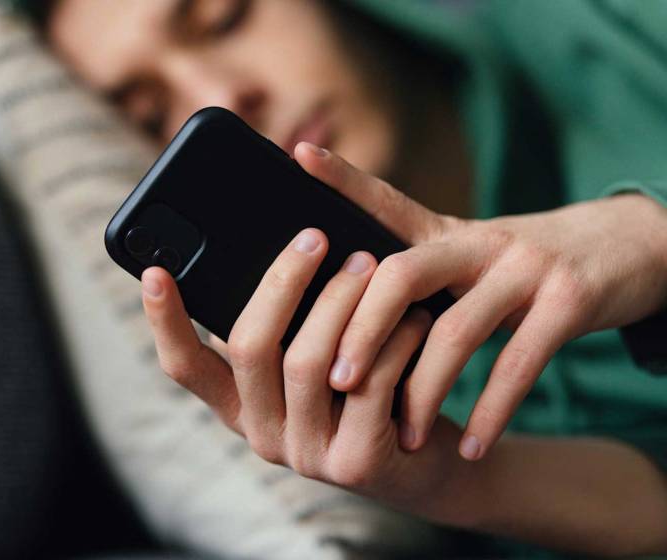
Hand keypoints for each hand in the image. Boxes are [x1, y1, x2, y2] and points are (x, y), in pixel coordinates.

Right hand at [140, 230, 468, 506]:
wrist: (427, 463)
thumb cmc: (367, 392)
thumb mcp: (319, 360)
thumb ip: (291, 326)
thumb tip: (280, 245)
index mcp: (240, 406)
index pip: (184, 366)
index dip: (165, 321)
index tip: (155, 271)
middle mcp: (262, 435)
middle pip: (249, 347)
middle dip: (282, 283)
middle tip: (314, 236)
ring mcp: (306, 454)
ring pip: (309, 361)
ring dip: (342, 301)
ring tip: (372, 263)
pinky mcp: (356, 463)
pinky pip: (369, 382)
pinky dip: (393, 339)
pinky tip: (414, 315)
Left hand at [291, 142, 666, 461]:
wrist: (630, 246)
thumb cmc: (527, 266)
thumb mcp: (472, 255)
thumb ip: (421, 276)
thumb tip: (353, 317)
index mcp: (448, 232)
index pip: (385, 201)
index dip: (343, 177)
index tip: (298, 153)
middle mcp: (479, 242)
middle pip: (401, 275)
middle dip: (362, 332)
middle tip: (337, 383)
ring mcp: (525, 267)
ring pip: (455, 330)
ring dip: (423, 391)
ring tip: (403, 438)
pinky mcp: (569, 301)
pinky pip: (519, 364)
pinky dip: (492, 412)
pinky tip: (474, 448)